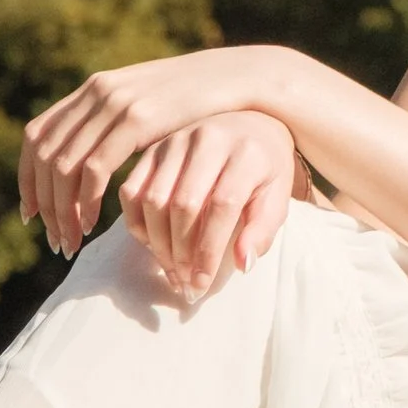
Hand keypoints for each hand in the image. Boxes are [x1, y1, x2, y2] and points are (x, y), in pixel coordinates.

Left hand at [19, 47, 276, 257]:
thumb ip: (116, 123)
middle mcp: (97, 91)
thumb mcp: (145, 105)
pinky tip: (93, 223)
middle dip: (43, 204)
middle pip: (45, 156)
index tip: (30, 214)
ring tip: (71, 240)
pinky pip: (94, 168)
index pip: (36, 135)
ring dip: (62, 210)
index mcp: (94, 88)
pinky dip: (85, 201)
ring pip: (64, 167)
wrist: (238, 79)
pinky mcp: (138, 119)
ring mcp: (116, 102)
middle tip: (53, 239)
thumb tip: (86, 152)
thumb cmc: (195, 102)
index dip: (27, 177)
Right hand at [119, 110, 299, 300]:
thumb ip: (262, 230)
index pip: (222, 206)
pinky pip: (131, 190)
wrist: (251, 124)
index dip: (209, 250)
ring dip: (158, 244)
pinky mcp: (153, 148)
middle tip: (185, 283)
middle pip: (182, 204)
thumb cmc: (265, 170)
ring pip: (153, 199)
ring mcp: (176, 141)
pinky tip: (153, 244)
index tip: (202, 283)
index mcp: (246, 152)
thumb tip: (241, 264)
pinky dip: (137, 223)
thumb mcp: (277, 198)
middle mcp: (208, 140)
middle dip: (181, 253)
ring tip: (172, 269)